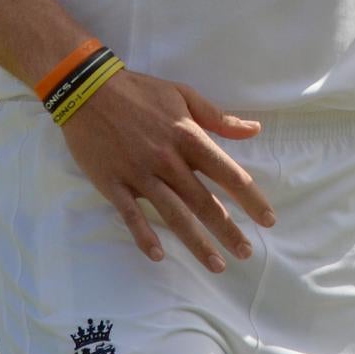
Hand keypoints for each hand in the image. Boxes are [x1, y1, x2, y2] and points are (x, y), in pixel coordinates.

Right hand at [58, 69, 274, 270]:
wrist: (87, 88)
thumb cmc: (139, 91)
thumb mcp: (183, 94)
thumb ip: (218, 117)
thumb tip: (254, 129)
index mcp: (188, 136)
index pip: (227, 173)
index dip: (250, 198)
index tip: (267, 220)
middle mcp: (167, 159)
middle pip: (203, 201)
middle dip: (227, 230)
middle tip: (246, 253)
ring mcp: (139, 174)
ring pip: (172, 214)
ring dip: (196, 242)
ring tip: (217, 265)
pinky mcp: (113, 183)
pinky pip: (130, 215)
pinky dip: (144, 236)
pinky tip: (158, 255)